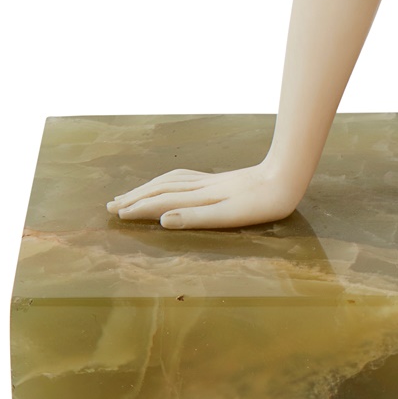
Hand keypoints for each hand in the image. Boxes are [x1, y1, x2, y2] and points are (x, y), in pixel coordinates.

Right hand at [107, 164, 303, 229]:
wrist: (287, 177)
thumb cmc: (263, 204)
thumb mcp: (231, 216)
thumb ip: (196, 218)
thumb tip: (162, 220)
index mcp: (200, 198)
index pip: (161, 202)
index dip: (138, 208)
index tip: (117, 215)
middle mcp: (200, 187)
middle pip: (160, 189)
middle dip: (134, 197)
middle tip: (110, 205)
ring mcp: (209, 181)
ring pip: (169, 182)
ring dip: (147, 188)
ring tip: (130, 194)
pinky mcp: (219, 180)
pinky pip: (183, 178)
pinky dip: (166, 181)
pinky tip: (167, 184)